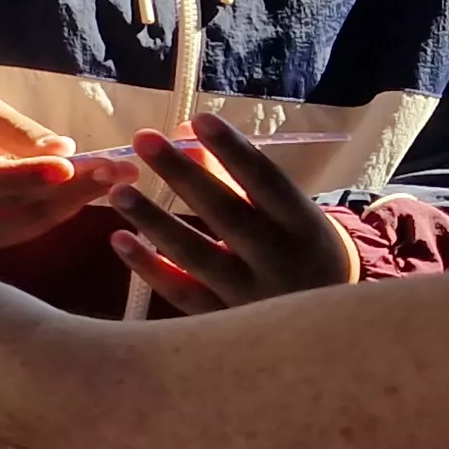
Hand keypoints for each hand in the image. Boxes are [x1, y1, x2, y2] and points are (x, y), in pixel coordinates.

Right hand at [0, 81, 133, 250]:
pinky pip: (25, 231)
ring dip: (73, 201)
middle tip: (117, 168)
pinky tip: (89, 192)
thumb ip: (18, 132)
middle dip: (68, 186)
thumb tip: (64, 152)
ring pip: (24, 222)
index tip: (67, 166)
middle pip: (8, 204)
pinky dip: (60, 212)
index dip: (21, 176)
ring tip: (116, 177)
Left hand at [105, 114, 360, 314]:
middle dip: (184, 174)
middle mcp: (280, 262)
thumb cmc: (298, 251)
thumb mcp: (287, 214)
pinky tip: (119, 240)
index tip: (200, 119)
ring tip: (119, 192)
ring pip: (197, 256)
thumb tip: (187, 131)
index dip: (234, 150)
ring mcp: (251, 298)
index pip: (267, 182)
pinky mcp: (225, 324)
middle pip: (227, 214)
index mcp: (304, 226)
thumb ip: (239, 177)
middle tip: (143, 140)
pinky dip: (149, 268)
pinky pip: (181, 294)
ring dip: (155, 221)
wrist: (329, 328)